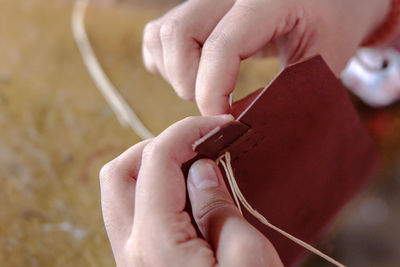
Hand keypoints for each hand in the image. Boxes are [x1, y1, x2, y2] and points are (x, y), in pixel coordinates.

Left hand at [99, 115, 282, 266]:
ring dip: (153, 165)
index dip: (189, 131)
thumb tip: (199, 167)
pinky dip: (155, 188)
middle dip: (160, 145)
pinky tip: (187, 192)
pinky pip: (133, 210)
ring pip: (121, 189)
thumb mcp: (247, 258)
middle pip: (121, 170)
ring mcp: (130, 256)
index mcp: (157, 242)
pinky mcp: (140, 261)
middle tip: (201, 146)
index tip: (221, 125)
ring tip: (195, 165)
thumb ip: (218, 206)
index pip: (157, 159)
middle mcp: (131, 247)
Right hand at [142, 0, 389, 114]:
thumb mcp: (320, 63)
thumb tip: (237, 128)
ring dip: (174, 74)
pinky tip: (193, 76)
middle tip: (214, 106)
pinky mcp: (196, 9)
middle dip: (187, 82)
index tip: (224, 123)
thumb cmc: (329, 29)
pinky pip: (159, 34)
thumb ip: (282, 95)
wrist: (326, 2)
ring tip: (204, 91)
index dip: (213, 92)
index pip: (222, 46)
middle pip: (178, 34)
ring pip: (163, 33)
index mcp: (268, 1)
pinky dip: (166, 63)